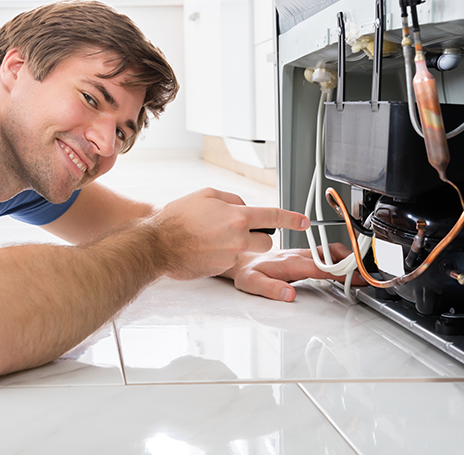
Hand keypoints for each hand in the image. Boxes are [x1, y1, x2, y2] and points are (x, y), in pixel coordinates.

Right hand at [152, 188, 308, 280]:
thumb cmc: (179, 217)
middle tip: (238, 229)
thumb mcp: (208, 195)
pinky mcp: (221, 269)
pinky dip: (224, 253)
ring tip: (217, 238)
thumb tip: (245, 207)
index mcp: (237, 216)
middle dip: (258, 235)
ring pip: (249, 251)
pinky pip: (232, 260)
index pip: (273, 216)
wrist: (158, 242)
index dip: (292, 218)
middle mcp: (237, 238)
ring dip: (241, 245)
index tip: (304, 221)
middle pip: (267, 240)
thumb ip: (232, 200)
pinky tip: (206, 247)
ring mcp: (230, 256)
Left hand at [223, 243, 364, 301]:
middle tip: (366, 275)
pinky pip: (325, 252)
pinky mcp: (303, 255)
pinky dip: (340, 257)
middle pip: (330, 255)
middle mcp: (298, 255)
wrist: (240, 260)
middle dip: (350, 263)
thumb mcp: (252, 284)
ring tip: (363, 271)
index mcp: (289, 262)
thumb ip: (271, 289)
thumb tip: (289, 294)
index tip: (354, 277)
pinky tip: (348, 266)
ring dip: (347, 258)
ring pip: (330, 251)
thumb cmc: (246, 272)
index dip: (338, 272)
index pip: (320, 267)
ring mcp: (301, 253)